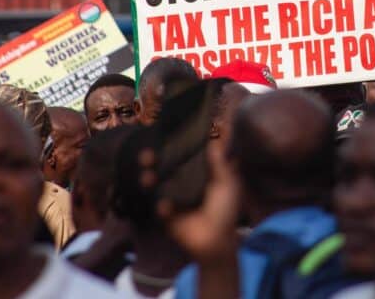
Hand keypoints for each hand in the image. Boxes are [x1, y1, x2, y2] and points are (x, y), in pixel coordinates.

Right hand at [154, 140, 241, 263]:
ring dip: (148, 177)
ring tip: (148, 177)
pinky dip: (161, 206)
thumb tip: (214, 138)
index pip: (182, 154)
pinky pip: (158, 205)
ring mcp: (171, 196)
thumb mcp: (227, 184)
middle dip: (151, 158)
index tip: (164, 132)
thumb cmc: (225, 210)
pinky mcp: (165, 213)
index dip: (173, 144)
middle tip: (147, 154)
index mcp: (197, 171)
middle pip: (162, 165)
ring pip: (154, 182)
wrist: (216, 241)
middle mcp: (181, 180)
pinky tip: (167, 207)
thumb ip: (220, 163)